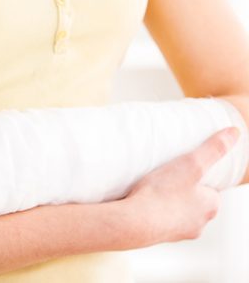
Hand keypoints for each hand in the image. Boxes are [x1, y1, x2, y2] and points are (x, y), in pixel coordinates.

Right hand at [124, 127, 239, 245]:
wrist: (133, 222)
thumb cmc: (162, 194)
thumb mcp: (191, 163)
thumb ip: (213, 148)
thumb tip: (234, 133)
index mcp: (210, 207)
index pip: (211, 190)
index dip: (198, 177)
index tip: (185, 169)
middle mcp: (198, 224)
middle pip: (194, 201)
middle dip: (182, 190)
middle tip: (167, 176)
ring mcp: (177, 232)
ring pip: (176, 212)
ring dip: (167, 202)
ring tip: (152, 187)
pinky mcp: (158, 236)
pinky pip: (159, 220)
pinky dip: (153, 212)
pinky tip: (142, 202)